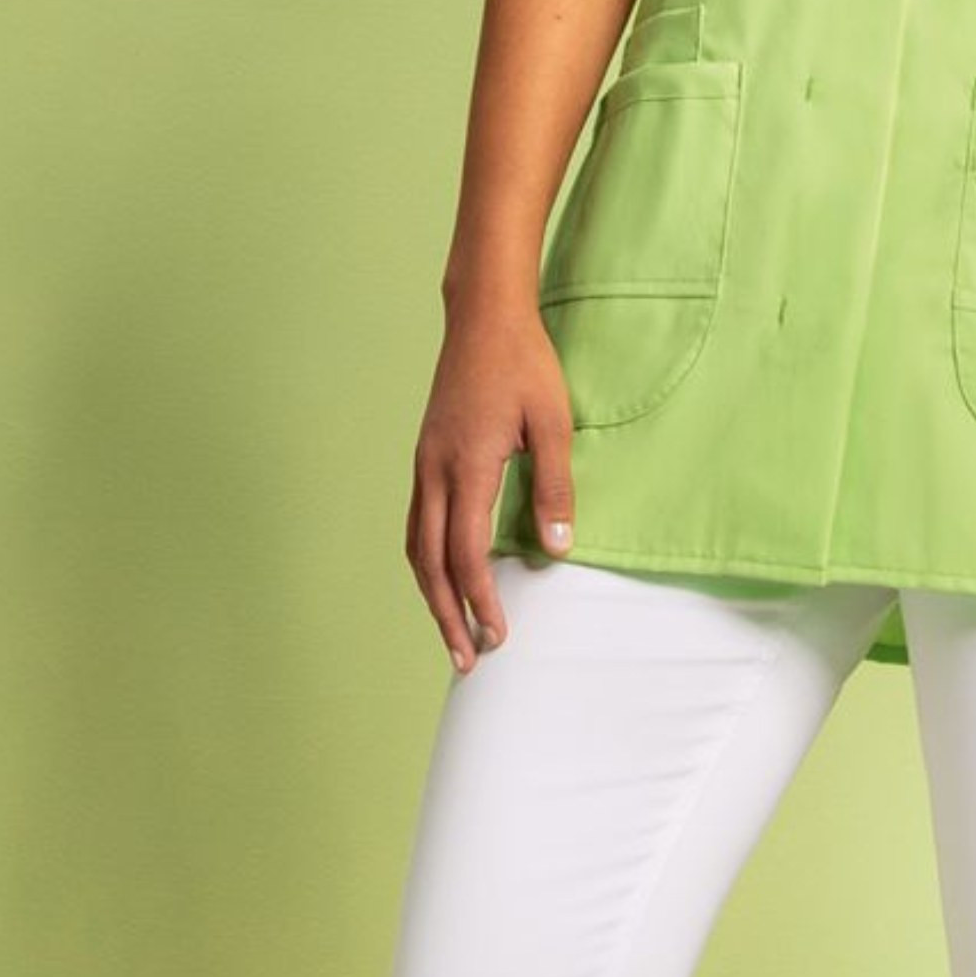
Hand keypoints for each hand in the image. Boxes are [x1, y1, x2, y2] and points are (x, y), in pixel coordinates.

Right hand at [407, 294, 577, 672]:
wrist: (483, 317)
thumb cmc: (524, 364)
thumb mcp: (553, 424)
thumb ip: (555, 490)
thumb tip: (558, 552)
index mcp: (466, 466)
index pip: (467, 553)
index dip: (481, 600)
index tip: (499, 634)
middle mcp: (434, 471)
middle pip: (431, 563)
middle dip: (447, 615)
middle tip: (467, 660)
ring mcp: (423, 464)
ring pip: (417, 546)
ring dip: (432, 594)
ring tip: (452, 631)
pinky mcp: (425, 457)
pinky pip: (418, 523)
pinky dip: (427, 562)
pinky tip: (444, 577)